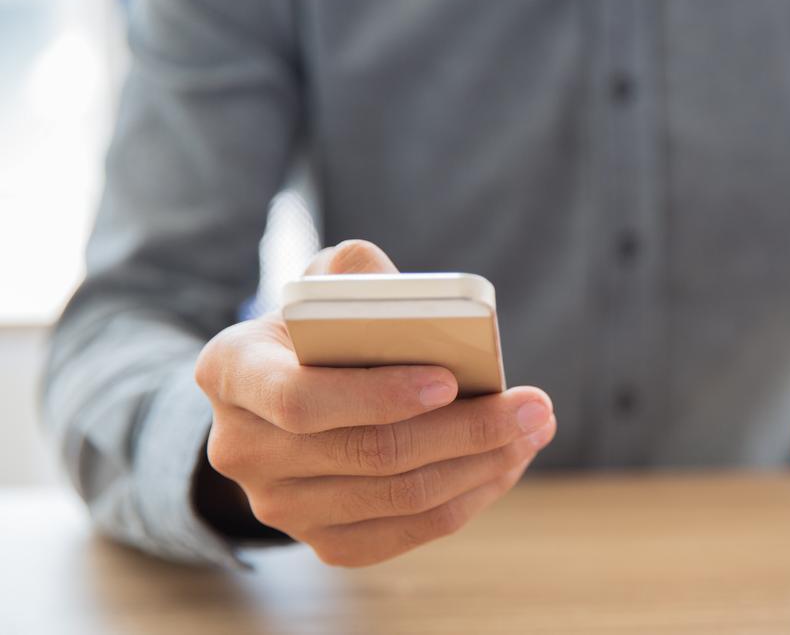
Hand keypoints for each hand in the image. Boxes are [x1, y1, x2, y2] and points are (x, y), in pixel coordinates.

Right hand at [194, 240, 555, 565]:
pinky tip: (506, 463)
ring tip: (533, 430)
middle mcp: (242, 450)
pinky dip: (468, 498)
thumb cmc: (316, 333)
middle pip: (369, 453)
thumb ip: (352, 274)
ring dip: (481, 465)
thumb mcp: (321, 289)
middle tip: (533, 406)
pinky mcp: (324, 542)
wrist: (286, 398)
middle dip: (465, 430)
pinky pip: (408, 531)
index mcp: (230, 372)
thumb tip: (400, 292)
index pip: (301, 400)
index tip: (450, 380)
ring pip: (399, 497)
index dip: (377, 396)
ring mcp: (279, 506)